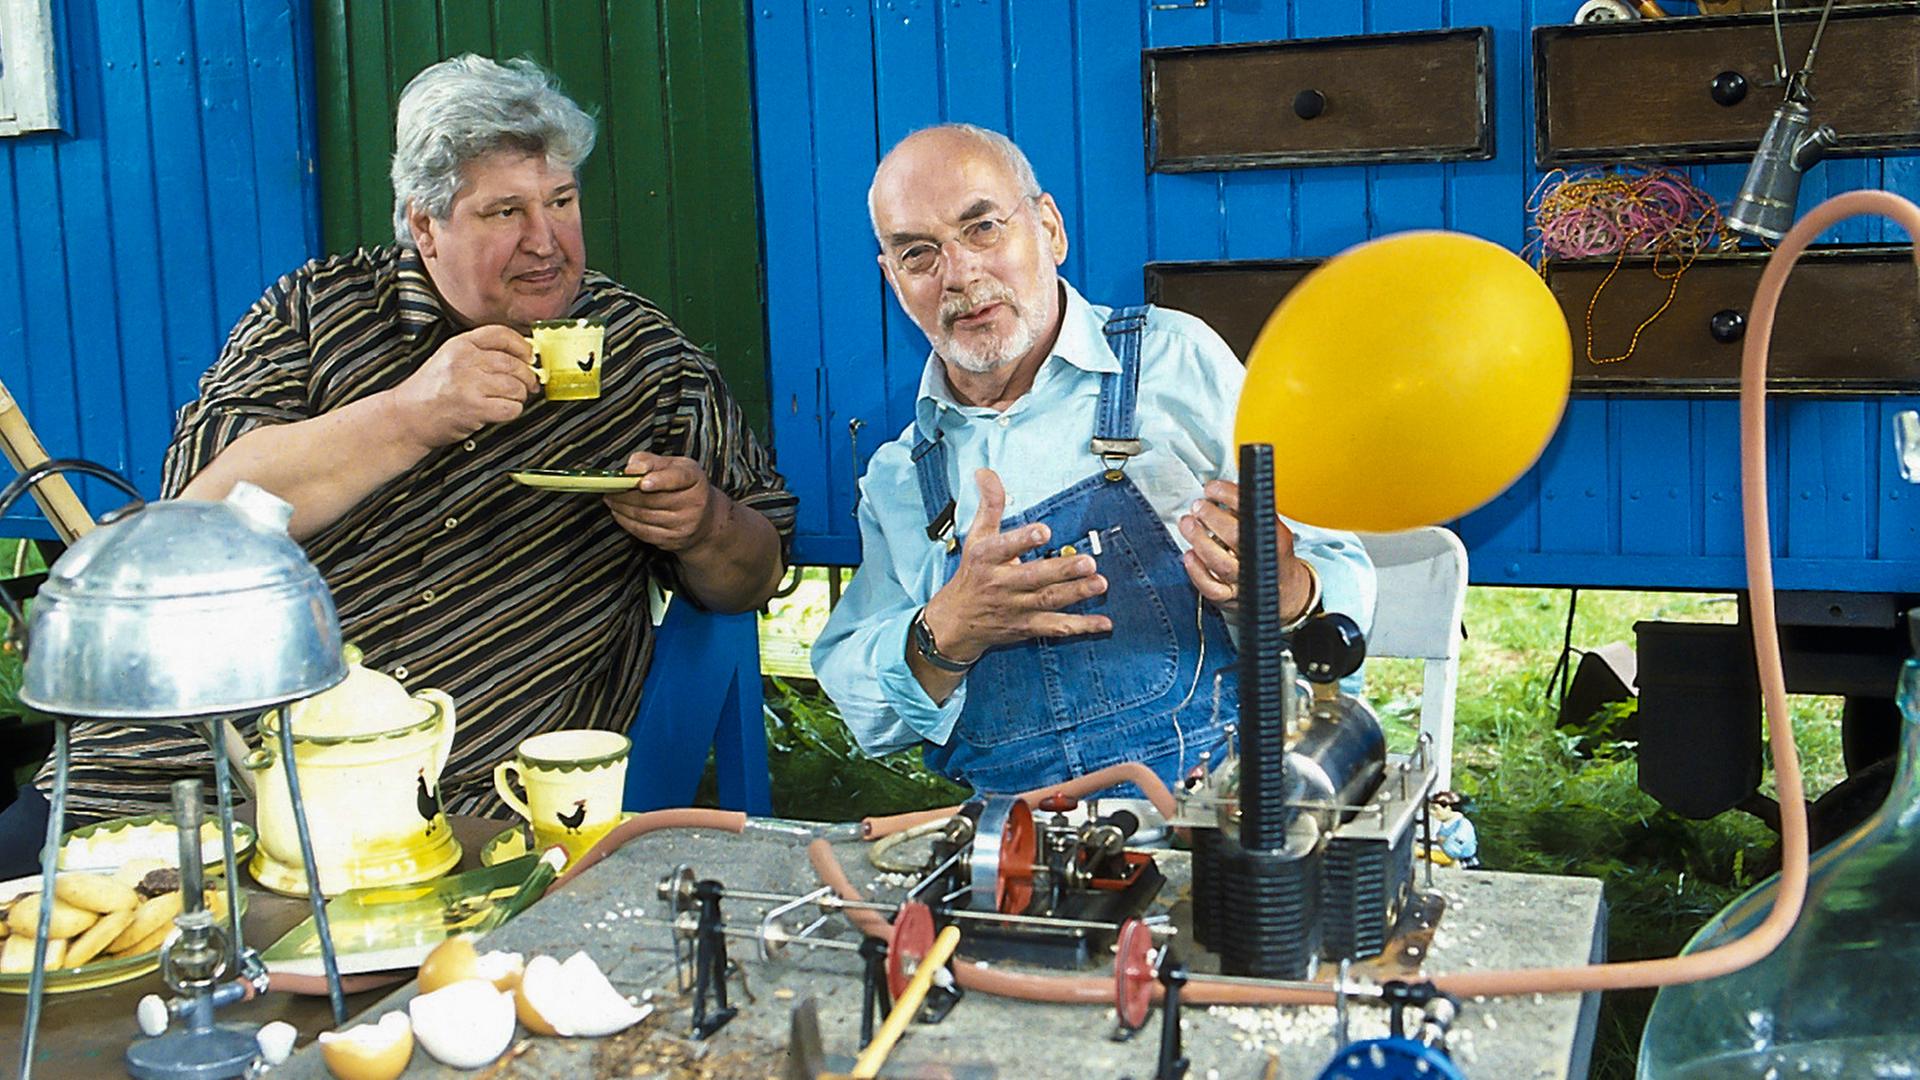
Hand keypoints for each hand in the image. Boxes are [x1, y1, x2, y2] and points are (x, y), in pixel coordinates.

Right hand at [389, 326, 540, 448]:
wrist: (407, 417)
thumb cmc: (430, 391)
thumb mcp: (450, 360)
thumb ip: (480, 354)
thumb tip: (521, 357)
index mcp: (459, 345)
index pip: (501, 334)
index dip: (522, 345)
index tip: (530, 356)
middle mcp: (464, 361)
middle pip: (514, 363)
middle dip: (526, 376)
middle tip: (528, 384)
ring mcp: (469, 384)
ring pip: (516, 386)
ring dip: (520, 396)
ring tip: (511, 399)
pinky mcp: (475, 407)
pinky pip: (511, 408)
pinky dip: (513, 411)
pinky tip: (502, 411)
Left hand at [603, 452, 720, 552]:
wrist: (706, 520)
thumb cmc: (684, 487)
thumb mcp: (674, 466)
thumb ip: (650, 461)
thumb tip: (630, 468)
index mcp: (695, 479)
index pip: (678, 478)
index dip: (659, 481)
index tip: (641, 482)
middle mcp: (694, 503)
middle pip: (654, 499)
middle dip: (626, 494)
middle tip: (609, 487)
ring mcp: (684, 525)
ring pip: (645, 516)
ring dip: (622, 507)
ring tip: (610, 498)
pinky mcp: (673, 541)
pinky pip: (643, 532)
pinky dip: (626, 521)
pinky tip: (618, 512)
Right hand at [922, 469, 1111, 661]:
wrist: (955, 623)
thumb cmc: (972, 573)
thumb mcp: (976, 537)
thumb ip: (990, 504)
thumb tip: (986, 472)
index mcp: (987, 558)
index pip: (1003, 547)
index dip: (1022, 540)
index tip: (1044, 531)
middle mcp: (1001, 584)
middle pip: (1033, 577)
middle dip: (1061, 571)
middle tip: (1087, 562)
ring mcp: (1015, 607)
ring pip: (1048, 600)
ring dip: (1076, 593)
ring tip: (1100, 583)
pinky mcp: (1027, 626)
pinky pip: (1056, 627)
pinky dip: (1081, 626)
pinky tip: (1104, 622)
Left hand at [1179, 479, 1312, 621]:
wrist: (1285, 592)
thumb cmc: (1271, 555)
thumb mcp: (1268, 528)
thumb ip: (1247, 511)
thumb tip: (1218, 489)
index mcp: (1274, 537)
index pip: (1252, 511)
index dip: (1228, 495)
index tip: (1212, 488)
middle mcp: (1261, 560)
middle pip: (1235, 536)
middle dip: (1211, 517)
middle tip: (1198, 507)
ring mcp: (1245, 581)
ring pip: (1219, 562)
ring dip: (1199, 540)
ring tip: (1188, 524)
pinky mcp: (1230, 598)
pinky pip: (1210, 588)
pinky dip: (1196, 571)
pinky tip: (1189, 556)